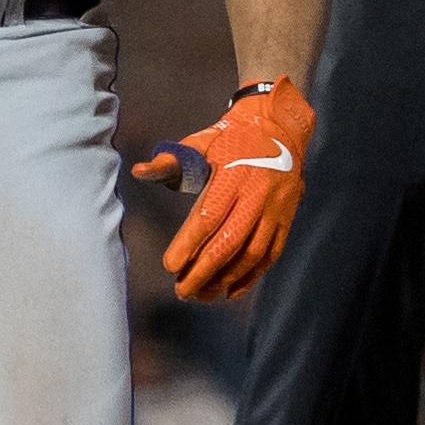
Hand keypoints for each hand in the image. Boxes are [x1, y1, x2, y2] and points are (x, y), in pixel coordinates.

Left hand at [132, 77, 315, 301]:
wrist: (280, 130)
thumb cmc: (230, 138)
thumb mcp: (200, 143)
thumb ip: (169, 160)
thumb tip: (138, 171)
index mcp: (232, 176)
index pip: (208, 217)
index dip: (189, 244)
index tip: (170, 266)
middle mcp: (256, 195)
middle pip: (229, 242)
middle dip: (204, 271)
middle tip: (181, 290)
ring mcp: (275, 210)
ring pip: (251, 254)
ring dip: (226, 279)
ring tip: (202, 295)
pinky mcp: (286, 219)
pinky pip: (270, 255)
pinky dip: (252, 277)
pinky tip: (231, 291)